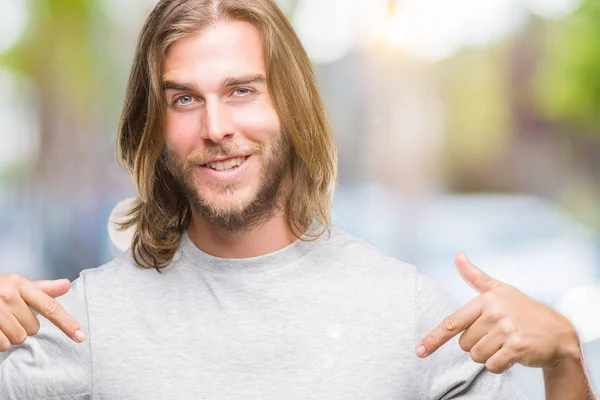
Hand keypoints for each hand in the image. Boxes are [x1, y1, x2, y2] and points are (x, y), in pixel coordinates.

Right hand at [0, 274, 85, 351]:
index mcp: (20, 284)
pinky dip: (0, 342)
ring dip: (11, 335)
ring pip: (18, 338)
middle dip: (23, 326)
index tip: (81, 337)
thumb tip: (68, 285)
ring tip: (1, 322)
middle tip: (10, 316)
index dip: (67, 323)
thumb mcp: (16, 284)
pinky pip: (3, 345)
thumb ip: (42, 289)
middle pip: (33, 328)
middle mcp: (8, 296)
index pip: (50, 307)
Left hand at [416, 253, 579, 373]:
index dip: (434, 338)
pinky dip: (499, 365)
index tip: (420, 350)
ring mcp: (506, 331)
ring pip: (477, 356)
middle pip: (464, 344)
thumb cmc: (524, 310)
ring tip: (505, 344)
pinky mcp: (517, 348)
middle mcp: (495, 313)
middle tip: (497, 336)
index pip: (453, 323)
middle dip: (477, 344)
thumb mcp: (500, 290)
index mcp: (486, 300)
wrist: (558, 332)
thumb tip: (458, 256)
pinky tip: (512, 354)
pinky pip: (493, 366)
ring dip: (489, 356)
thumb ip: (475, 276)